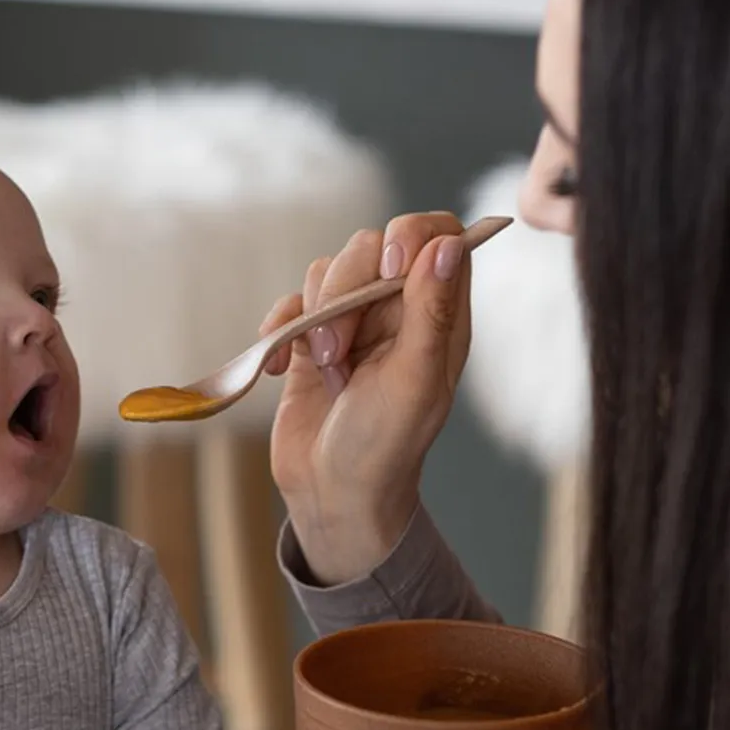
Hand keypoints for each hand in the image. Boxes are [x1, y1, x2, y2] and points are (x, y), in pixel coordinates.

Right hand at [265, 212, 477, 586]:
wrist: (332, 494)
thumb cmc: (383, 448)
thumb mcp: (414, 381)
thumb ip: (431, 311)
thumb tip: (449, 244)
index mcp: (439, 317)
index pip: (440, 236)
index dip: (412, 236)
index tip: (389, 268)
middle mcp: (400, 311)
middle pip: (372, 246)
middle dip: (346, 291)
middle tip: (339, 350)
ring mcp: (354, 322)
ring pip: (328, 269)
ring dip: (314, 315)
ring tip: (322, 368)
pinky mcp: (312, 337)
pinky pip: (292, 301)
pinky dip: (280, 326)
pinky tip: (280, 367)